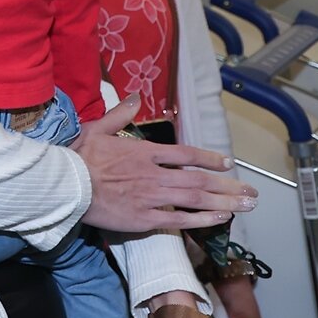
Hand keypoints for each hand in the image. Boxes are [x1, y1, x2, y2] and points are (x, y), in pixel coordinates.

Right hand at [75, 96, 256, 232]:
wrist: (65, 187)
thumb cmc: (77, 158)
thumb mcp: (95, 129)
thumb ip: (118, 115)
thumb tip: (133, 98)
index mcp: (144, 152)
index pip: (185, 154)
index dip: (208, 158)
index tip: (226, 163)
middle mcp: (154, 174)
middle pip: (199, 180)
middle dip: (228, 186)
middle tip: (252, 192)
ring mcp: (152, 197)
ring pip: (196, 199)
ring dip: (225, 201)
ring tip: (246, 205)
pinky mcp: (145, 218)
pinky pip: (180, 219)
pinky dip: (202, 219)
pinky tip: (221, 218)